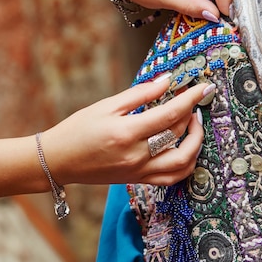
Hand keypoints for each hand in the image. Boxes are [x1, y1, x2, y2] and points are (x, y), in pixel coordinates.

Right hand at [40, 76, 206, 185]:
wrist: (59, 161)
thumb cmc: (78, 129)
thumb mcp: (106, 105)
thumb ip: (140, 93)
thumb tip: (167, 81)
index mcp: (126, 133)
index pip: (170, 114)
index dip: (190, 99)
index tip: (203, 87)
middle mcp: (136, 156)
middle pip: (180, 138)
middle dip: (193, 118)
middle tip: (192, 104)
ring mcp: (138, 172)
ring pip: (182, 164)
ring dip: (195, 144)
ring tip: (192, 126)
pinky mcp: (138, 180)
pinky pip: (171, 178)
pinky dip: (185, 164)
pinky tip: (185, 148)